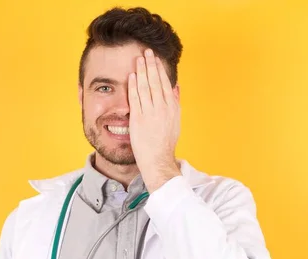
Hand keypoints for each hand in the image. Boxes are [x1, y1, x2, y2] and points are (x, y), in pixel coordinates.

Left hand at [128, 48, 181, 192]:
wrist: (158, 159)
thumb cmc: (166, 142)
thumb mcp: (176, 120)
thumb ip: (175, 102)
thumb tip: (175, 86)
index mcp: (172, 107)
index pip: (164, 83)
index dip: (159, 69)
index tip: (155, 58)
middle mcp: (162, 108)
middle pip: (155, 81)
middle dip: (150, 65)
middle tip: (146, 51)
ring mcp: (150, 113)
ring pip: (145, 87)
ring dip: (141, 71)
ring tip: (138, 59)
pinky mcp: (139, 119)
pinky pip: (136, 99)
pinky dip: (133, 86)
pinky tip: (131, 76)